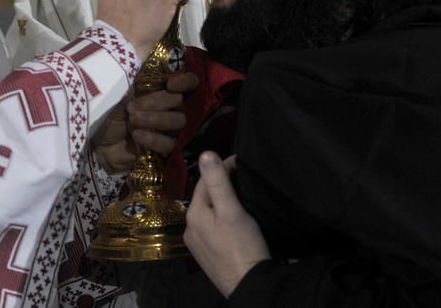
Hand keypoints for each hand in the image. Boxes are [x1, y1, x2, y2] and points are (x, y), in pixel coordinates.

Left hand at [93, 71, 198, 173]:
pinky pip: (169, 143)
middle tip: (132, 107)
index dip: (186, 81)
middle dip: (157, 102)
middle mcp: (167, 106)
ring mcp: (166, 128)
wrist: (94, 141)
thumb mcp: (118, 87)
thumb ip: (135, 70)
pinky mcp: (162, 148)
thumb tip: (149, 46)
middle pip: (179, 100)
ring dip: (156, 119)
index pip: (188, 82)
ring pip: (178, 120)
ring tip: (133, 120)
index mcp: (159, 89)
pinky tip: (136, 135)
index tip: (171, 85)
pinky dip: (153, 138)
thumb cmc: (106, 110)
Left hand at [184, 152, 269, 297]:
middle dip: (221, 185)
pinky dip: (222, 220)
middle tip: (242, 178)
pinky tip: (236, 222)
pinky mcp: (208, 254)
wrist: (250, 285)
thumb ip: (219, 182)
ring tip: (241, 197)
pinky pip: (213, 228)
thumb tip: (206, 154)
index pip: (206, 181)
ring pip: (210, 213)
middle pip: (206, 197)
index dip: (222, 168)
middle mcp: (190, 228)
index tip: (240, 162)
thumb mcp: (232, 210)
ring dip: (222, 203)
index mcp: (193, 214)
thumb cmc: (243, 248)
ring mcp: (198, 244)